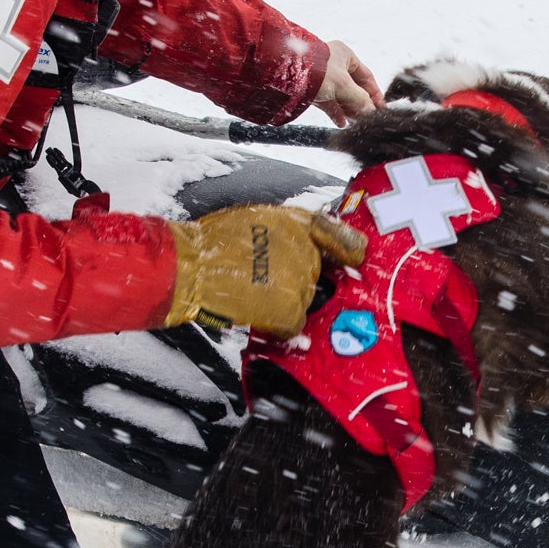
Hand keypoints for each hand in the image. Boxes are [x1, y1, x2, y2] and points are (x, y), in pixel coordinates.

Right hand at [163, 203, 366, 335]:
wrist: (192, 265)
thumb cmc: (212, 243)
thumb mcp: (253, 220)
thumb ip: (280, 233)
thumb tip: (290, 249)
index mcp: (295, 224)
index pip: (334, 234)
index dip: (347, 247)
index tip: (355, 257)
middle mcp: (305, 250)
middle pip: (313, 274)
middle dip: (293, 283)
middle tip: (260, 283)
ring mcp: (300, 280)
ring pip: (303, 300)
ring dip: (283, 304)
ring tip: (250, 295)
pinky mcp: (290, 308)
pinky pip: (293, 325)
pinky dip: (277, 327)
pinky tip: (256, 316)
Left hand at [311, 41, 380, 120]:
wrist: (286, 74)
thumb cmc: (317, 71)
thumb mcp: (345, 86)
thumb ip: (361, 100)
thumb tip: (372, 112)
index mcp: (345, 55)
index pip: (366, 76)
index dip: (374, 93)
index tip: (379, 108)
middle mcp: (334, 64)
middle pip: (353, 87)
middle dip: (360, 104)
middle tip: (367, 117)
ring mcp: (322, 77)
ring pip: (340, 95)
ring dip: (349, 109)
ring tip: (356, 122)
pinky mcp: (312, 88)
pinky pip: (328, 102)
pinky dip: (335, 112)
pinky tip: (341, 122)